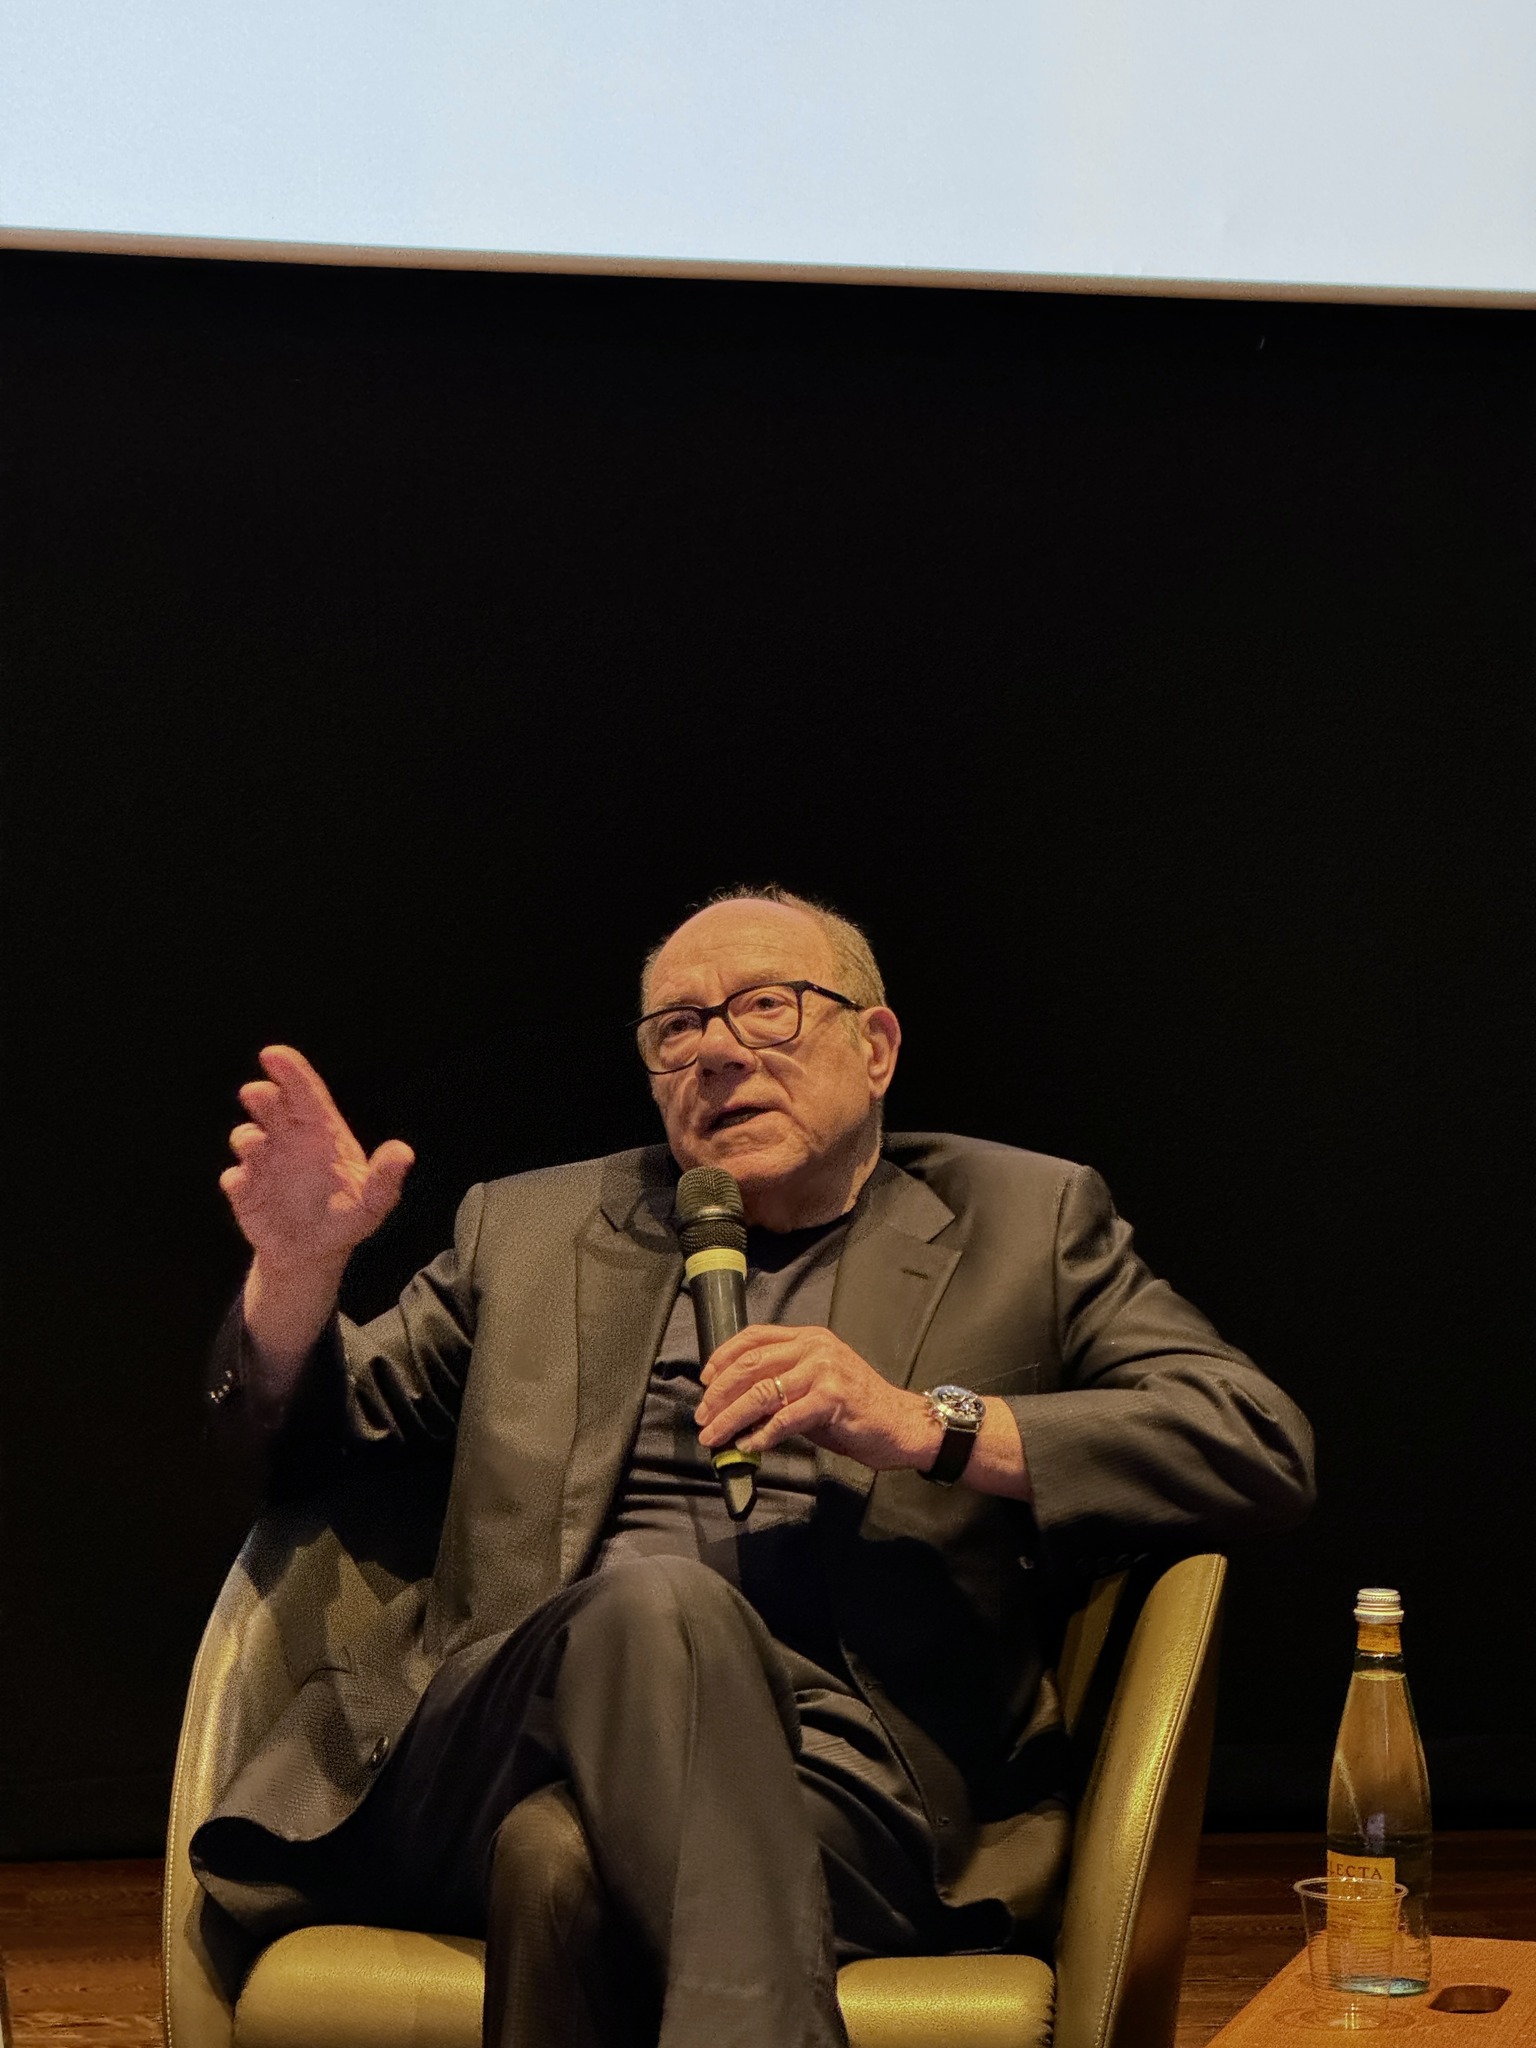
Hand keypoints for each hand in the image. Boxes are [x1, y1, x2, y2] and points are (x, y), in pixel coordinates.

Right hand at [220, 1044, 414, 1273]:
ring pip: (247, 1138)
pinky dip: (235, 1178)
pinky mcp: (245, 1190)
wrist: (313, 1254)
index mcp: (320, 1134)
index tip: (273, 1054)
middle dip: (262, 1097)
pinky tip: (241, 1182)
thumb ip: (385, 1179)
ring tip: (255, 1143)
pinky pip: (234, 1179)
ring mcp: (264, 1164)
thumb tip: (404, 1153)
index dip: (291, 1072)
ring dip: (247, 1136)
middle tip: (258, 1094)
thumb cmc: (346, 1218)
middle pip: (272, 1108)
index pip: (305, 1096)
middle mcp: (288, 1141)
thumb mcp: (373, 1202)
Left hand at [696, 1325, 939, 1472]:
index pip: (755, 1337)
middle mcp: (815, 1348)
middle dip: (719, 1393)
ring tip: (716, 1436)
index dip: (723, 1357)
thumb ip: (783, 1388)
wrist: (902, 1424)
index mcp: (810, 1339)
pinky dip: (761, 1435)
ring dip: (731, 1417)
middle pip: (751, 1364)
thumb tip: (739, 1407)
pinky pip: (784, 1418)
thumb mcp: (817, 1386)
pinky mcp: (832, 1398)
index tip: (704, 1380)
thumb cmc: (858, 1409)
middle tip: (703, 1416)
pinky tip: (749, 1446)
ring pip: (762, 1392)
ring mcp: (824, 1371)